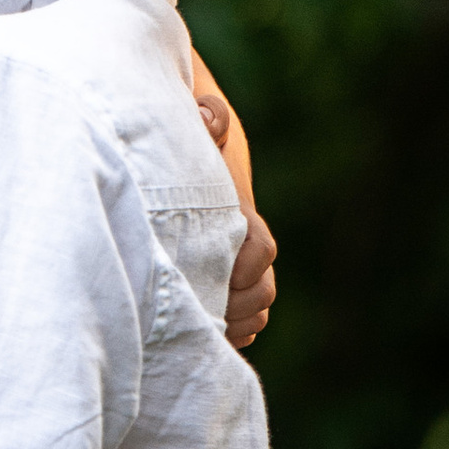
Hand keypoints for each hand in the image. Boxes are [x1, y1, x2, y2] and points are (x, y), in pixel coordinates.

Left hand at [190, 67, 277, 349]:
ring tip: (197, 319)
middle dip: (237, 302)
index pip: (262, 250)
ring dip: (233, 321)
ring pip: (256, 313)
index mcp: (243, 220)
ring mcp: (241, 277)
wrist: (186, 184)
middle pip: (263, 292)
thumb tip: (206, 117)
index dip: (247, 264)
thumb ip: (207, 119)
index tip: (223, 270)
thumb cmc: (191, 158)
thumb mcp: (197, 134)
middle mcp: (248, 253)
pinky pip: (243, 327)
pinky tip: (200, 327)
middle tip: (200, 302)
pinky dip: (228, 332)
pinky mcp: (228, 297)